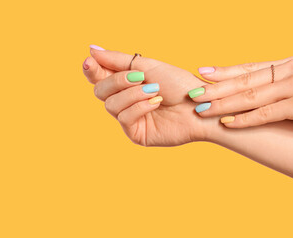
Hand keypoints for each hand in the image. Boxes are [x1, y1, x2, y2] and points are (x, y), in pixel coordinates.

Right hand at [83, 45, 219, 145]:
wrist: (202, 105)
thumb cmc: (180, 85)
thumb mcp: (147, 66)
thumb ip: (117, 60)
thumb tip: (91, 50)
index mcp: (125, 82)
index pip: (99, 76)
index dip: (91, 69)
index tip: (89, 61)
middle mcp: (124, 100)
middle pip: (100, 90)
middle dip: (117, 81)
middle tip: (139, 77)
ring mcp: (129, 117)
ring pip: (110, 105)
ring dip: (133, 95)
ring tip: (155, 91)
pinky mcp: (136, 133)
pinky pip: (124, 118)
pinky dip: (139, 107)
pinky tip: (156, 103)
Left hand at [191, 57, 292, 130]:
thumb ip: (285, 84)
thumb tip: (262, 92)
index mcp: (289, 64)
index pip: (250, 67)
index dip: (225, 71)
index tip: (203, 72)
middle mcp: (289, 71)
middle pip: (244, 80)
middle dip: (215, 88)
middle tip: (192, 93)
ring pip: (250, 96)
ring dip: (223, 104)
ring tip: (202, 110)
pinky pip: (266, 113)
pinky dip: (245, 119)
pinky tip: (228, 123)